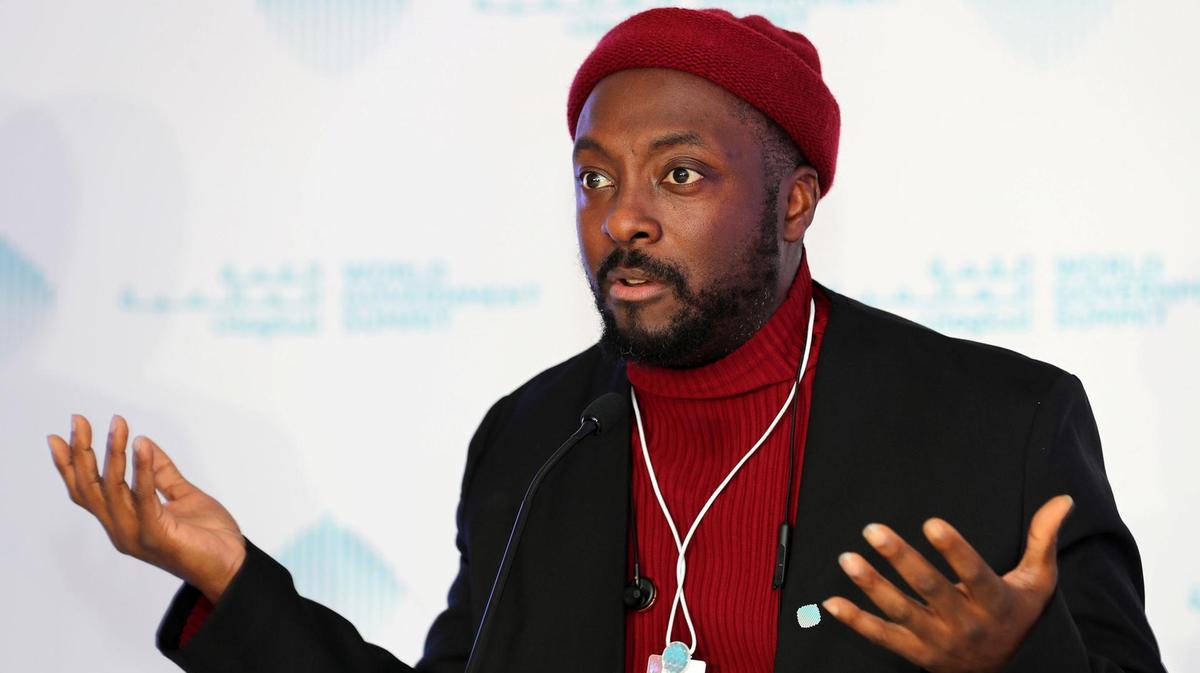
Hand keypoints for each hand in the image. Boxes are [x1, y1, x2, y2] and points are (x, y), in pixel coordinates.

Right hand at [48, 414, 246, 602]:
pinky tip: (141, 446)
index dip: (70, 465)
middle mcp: (122, 529)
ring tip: (117, 424)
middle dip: (81, 452)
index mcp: (124, 521)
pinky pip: (144, 497)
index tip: (59, 436)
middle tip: (78, 420)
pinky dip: (142, 469)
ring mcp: (136, 534)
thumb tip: (144, 442)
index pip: (87, 491)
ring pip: (112, 489)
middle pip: (90, 488)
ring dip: (114, 453)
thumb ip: (162, 473)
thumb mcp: (183, 495)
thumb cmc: (209, 537)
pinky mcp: (156, 535)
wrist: (233, 566)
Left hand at [822, 495, 1073, 672]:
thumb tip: (1063, 499)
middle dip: (900, 559)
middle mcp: (965, 623)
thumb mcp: (1037, 581)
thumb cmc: (1017, 613)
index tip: (931, 522)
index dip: (954, 550)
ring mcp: (937, 641)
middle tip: (873, 530)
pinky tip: (832, 601)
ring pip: (901, 612)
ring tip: (848, 559)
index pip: (973, 573)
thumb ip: (1043, 540)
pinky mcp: (916, 653)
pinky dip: (856, 620)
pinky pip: (882, 637)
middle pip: (929, 589)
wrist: (1005, 671)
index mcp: (994, 602)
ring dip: (871, 586)